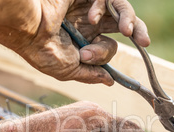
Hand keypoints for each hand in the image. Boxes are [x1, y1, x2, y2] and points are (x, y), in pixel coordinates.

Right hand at [0, 0, 149, 85]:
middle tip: (145, 42)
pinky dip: (105, 9)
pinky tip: (92, 18)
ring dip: (128, 21)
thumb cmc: (44, 52)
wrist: (29, 30)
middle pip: (121, 24)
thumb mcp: (69, 70)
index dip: (106, 55)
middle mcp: (88, 24)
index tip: (101, 63)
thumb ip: (91, 74)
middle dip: (136, 31)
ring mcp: (87, 6)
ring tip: (127, 31)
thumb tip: (110, 82)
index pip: (108, 47)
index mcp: (83, 42)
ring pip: (120, 9)